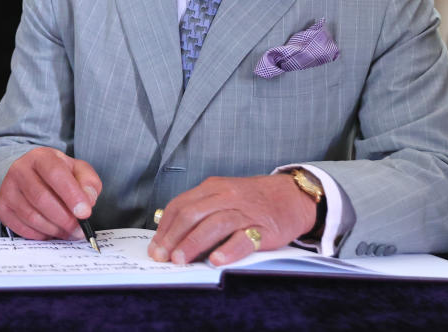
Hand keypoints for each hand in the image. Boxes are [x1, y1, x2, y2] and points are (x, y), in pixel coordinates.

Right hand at [0, 147, 101, 240]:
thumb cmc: (57, 175)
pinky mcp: (2, 207)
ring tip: (67, 232)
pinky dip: (40, 234)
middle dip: (64, 219)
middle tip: (79, 230)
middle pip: (41, 198)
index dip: (71, 195)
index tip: (85, 213)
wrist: (30, 175)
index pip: (55, 173)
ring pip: (31, 216)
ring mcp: (8, 189)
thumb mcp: (77, 170)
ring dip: (54, 229)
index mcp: (41, 157)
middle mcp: (19, 170)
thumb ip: (88, 182)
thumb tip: (87, 201)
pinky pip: (22, 228)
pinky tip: (51, 231)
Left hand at [148, 174, 315, 266]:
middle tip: (162, 257)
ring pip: (213, 224)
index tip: (155, 247)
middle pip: (192, 214)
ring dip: (193, 243)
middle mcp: (226, 196)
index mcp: (212, 188)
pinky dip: (227, 250)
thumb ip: (200, 210)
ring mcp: (244, 211)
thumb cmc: (252, 200)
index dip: (165, 228)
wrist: (292, 196)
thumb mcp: (223, 196)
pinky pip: (243, 239)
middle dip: (173, 237)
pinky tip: (216, 261)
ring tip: (181, 260)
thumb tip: (171, 235)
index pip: (180, 205)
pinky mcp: (263, 228)